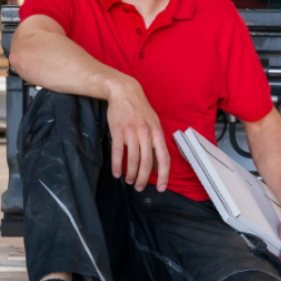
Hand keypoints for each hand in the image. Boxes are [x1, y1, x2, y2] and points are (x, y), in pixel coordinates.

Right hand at [106, 76, 169, 191]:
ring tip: (129, 181)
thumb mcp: (154, 124)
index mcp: (157, 133)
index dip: (164, 175)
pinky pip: (118, 152)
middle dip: (144, 179)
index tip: (161, 188)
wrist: (125, 92)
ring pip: (133, 160)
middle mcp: (146, 133)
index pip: (164, 158)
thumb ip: (156, 143)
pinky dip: (117, 165)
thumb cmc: (141, 110)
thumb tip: (157, 165)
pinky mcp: (118, 131)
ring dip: (131, 174)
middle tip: (140, 188)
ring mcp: (132, 132)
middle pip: (147, 163)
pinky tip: (116, 173)